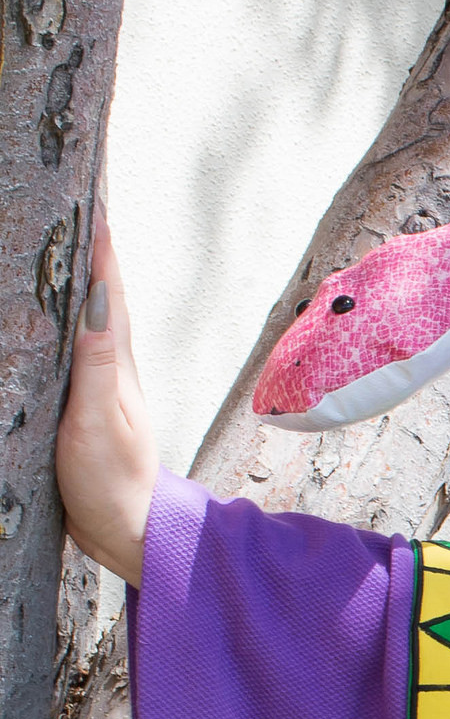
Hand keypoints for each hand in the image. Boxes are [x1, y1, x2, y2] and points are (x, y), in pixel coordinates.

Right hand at [54, 197, 156, 586]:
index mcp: (116, 360)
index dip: (99, 238)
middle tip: (80, 194)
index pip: (107, 285)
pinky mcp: (85, 400)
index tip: (92, 190)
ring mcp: (100, 379)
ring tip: (67, 233)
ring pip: (89, 313)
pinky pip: (75, 342)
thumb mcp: (97, 421)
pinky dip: (66, 314)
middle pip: (99, 289)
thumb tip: (98, 302)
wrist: (127, 528)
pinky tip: (53, 309)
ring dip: (80, 273)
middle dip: (90, 242)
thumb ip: (97, 365)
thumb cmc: (111, 480)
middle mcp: (113, 362)